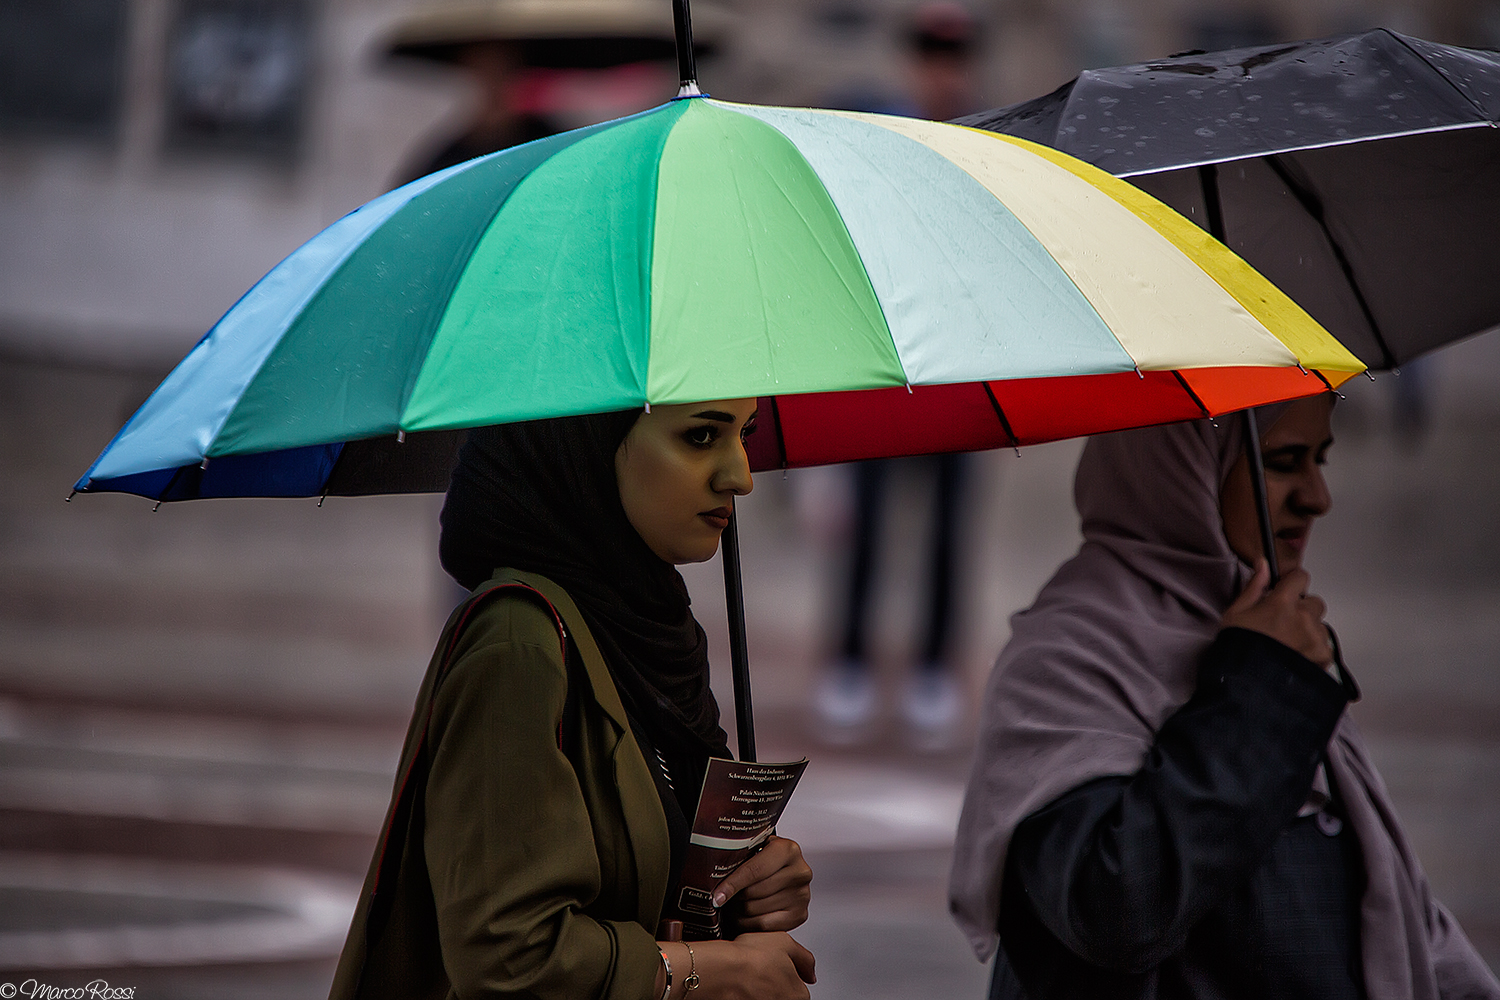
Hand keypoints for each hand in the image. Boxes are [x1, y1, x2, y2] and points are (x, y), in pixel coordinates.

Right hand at [659, 933, 815, 999]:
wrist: (723, 971)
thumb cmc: (751, 958)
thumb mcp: (786, 942)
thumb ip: (805, 958)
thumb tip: (811, 971)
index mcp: (799, 994)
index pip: (800, 989)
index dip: (788, 973)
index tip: (777, 966)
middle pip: (784, 994)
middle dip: (775, 983)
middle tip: (762, 969)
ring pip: (767, 996)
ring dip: (761, 988)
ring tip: (749, 974)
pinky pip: (751, 997)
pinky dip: (747, 992)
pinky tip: (740, 983)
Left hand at [713, 836, 811, 931]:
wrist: (784, 868)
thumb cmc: (764, 859)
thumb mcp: (756, 848)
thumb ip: (740, 856)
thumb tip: (711, 876)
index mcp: (788, 850)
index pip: (755, 870)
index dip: (732, 884)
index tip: (717, 896)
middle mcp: (800, 872)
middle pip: (754, 892)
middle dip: (735, 897)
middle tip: (724, 897)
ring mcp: (802, 895)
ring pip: (756, 910)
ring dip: (739, 911)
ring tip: (734, 905)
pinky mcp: (800, 914)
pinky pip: (765, 926)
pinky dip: (749, 924)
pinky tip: (744, 916)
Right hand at [1220, 561, 1332, 665]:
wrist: (1246, 684)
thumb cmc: (1238, 649)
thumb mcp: (1236, 613)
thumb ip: (1254, 586)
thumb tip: (1263, 563)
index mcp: (1282, 602)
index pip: (1301, 577)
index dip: (1292, 583)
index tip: (1286, 591)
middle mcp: (1303, 617)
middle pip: (1314, 602)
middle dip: (1302, 610)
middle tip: (1283, 624)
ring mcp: (1315, 638)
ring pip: (1319, 626)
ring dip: (1308, 631)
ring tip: (1288, 646)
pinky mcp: (1323, 658)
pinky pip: (1324, 647)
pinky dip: (1314, 650)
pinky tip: (1295, 657)